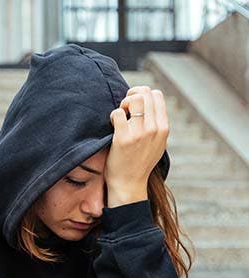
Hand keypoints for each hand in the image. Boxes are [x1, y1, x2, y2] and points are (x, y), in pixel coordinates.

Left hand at [106, 86, 169, 206]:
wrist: (129, 184)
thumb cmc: (139, 162)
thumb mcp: (157, 143)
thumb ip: (156, 124)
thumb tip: (149, 102)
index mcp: (164, 128)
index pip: (157, 95)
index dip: (143, 94)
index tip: (134, 104)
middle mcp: (154, 128)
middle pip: (145, 93)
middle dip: (132, 96)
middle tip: (124, 108)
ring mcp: (140, 133)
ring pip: (133, 100)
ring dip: (123, 104)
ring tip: (120, 116)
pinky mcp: (123, 138)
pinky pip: (118, 113)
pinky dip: (113, 115)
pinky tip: (113, 124)